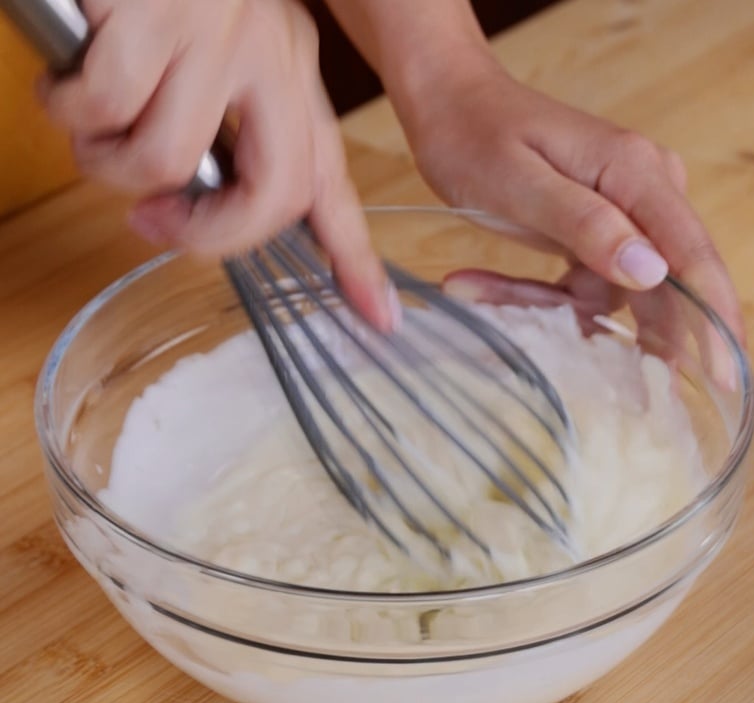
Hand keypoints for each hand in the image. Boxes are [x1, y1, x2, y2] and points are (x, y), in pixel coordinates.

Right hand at [37, 0, 396, 330]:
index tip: (382, 316)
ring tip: (92, 121)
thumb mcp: (207, 72)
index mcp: (290, 77)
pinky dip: (72, 112)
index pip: (333, 184)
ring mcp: (219, 34)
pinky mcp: (157, 16)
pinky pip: (108, 111)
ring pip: (169, 159)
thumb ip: (220, 143)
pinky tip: (66, 84)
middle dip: (207, 234)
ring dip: (110, 163)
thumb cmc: (151, 3)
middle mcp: (274, 57)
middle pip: (278, 196)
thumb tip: (189, 213)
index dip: (356, 259)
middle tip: (151, 220)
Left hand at [399, 53, 744, 344]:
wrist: (451, 109)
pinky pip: (579, 285)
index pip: (691, 254)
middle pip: (663, 284)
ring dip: (549, 309)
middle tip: (612, 386)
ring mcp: (618, 216)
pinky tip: (475, 284)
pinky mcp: (592, 234)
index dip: (713, 319)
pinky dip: (535, 298)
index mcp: (636, 175)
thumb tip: (652, 271)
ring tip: (472, 287)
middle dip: (631, 335)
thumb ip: (584, 223)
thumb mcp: (520, 183)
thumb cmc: (476, 137)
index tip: (724, 376)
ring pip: (608, 294)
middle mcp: (640, 195)